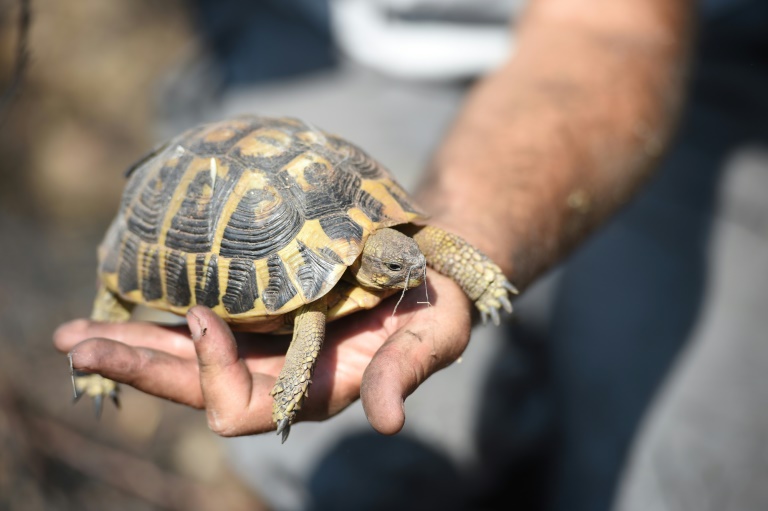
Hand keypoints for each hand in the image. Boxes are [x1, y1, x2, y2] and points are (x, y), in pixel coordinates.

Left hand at [54, 272, 472, 436]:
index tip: (204, 314)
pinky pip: (202, 324)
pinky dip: (162, 319)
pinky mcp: (263, 315)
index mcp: (317, 389)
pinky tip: (126, 306)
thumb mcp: (433, 335)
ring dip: (133, 346)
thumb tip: (387, 423)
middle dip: (138, 368)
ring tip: (76, 336)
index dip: (214, 371)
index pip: (242, 406)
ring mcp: (265, 346)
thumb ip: (404, 373)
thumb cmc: (437, 305)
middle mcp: (280, 375)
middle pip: (194, 386)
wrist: (428, 268)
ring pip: (187, 358)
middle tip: (75, 347)